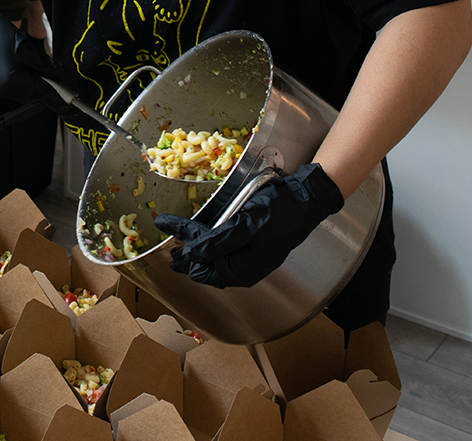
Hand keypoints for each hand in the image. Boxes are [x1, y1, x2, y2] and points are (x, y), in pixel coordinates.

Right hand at [0, 0, 65, 109]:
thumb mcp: (25, 46)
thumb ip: (44, 65)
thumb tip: (59, 77)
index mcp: (10, 82)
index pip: (42, 95)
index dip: (60, 100)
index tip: (73, 105)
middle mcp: (0, 89)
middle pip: (32, 95)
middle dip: (48, 89)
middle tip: (62, 82)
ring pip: (22, 91)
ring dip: (35, 83)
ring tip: (44, 71)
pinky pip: (11, 86)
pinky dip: (23, 80)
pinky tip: (28, 68)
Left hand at [153, 163, 344, 288]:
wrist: (306, 200)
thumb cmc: (278, 212)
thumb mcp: (244, 225)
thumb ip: (216, 243)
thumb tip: (192, 255)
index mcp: (242, 269)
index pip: (202, 261)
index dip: (182, 248)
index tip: (164, 228)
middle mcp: (246, 270)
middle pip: (208, 268)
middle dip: (188, 260)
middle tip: (170, 252)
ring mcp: (252, 260)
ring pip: (217, 263)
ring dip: (199, 257)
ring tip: (183, 251)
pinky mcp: (256, 248)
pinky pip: (228, 256)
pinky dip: (213, 250)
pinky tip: (207, 245)